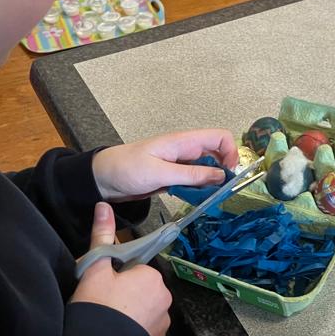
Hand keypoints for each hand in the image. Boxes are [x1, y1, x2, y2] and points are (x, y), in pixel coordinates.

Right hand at [70, 202, 171, 335]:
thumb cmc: (97, 307)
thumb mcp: (95, 268)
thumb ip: (102, 235)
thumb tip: (103, 205)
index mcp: (152, 276)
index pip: (133, 267)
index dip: (115, 275)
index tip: (101, 286)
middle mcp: (164, 297)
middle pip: (140, 288)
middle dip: (123, 292)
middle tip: (100, 302)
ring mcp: (163, 322)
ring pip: (143, 308)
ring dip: (129, 312)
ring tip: (107, 320)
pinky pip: (145, 328)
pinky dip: (133, 329)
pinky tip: (115, 334)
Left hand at [91, 129, 237, 201]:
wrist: (103, 179)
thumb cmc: (127, 169)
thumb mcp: (160, 173)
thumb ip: (191, 174)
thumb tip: (221, 176)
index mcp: (183, 142)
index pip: (220, 137)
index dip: (231, 152)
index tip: (229, 175)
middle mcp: (186, 150)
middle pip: (218, 154)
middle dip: (224, 171)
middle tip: (221, 191)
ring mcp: (181, 164)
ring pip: (208, 169)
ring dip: (212, 182)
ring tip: (208, 198)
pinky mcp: (175, 176)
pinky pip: (196, 180)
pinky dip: (200, 189)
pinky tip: (196, 198)